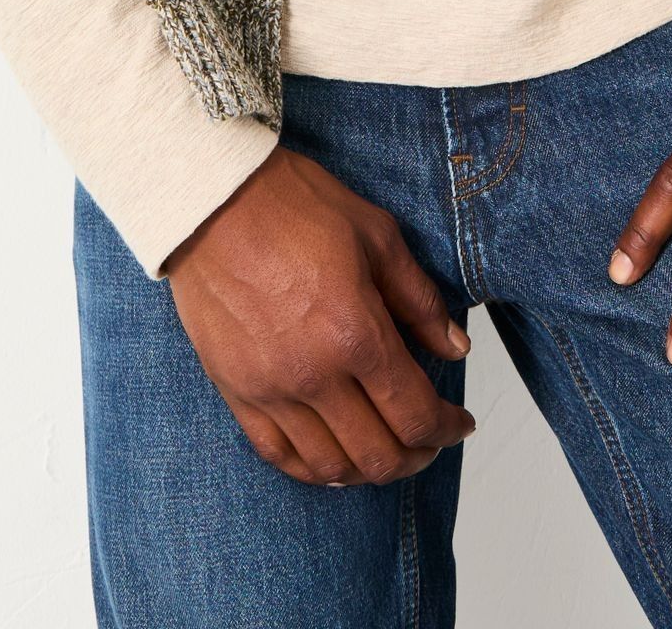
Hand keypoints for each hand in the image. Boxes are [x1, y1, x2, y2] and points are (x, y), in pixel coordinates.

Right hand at [162, 145, 476, 484]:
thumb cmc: (294, 206)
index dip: (446, 428)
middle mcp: (313, 374)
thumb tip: (455, 348)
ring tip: (385, 449)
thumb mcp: (377, 236)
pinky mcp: (235, 390)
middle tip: (429, 440)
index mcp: (356, 333)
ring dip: (367, 470)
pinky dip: (312, 469)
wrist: (212, 201)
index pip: (415, 413)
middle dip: (416, 456)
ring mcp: (270, 389)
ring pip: (329, 467)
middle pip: (377, 454)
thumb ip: (419, 300)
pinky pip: (277, 455)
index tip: (458, 423)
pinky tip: (331, 459)